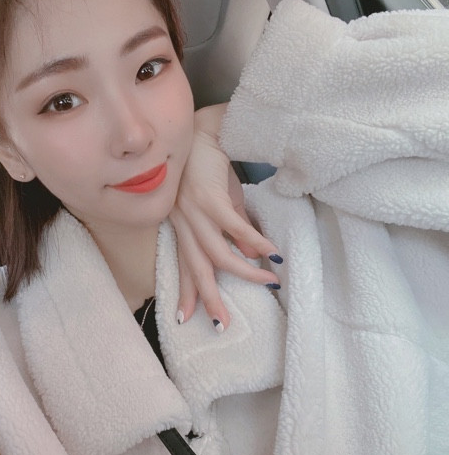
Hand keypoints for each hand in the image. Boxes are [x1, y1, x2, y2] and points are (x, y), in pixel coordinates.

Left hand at [169, 103, 281, 330]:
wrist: (205, 131)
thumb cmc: (210, 167)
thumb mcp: (220, 203)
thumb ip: (232, 230)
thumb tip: (251, 256)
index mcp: (182, 225)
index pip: (184, 264)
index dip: (187, 292)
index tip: (189, 318)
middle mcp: (183, 223)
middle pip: (196, 268)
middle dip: (208, 298)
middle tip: (222, 324)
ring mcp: (194, 212)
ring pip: (216, 254)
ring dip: (244, 272)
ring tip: (269, 281)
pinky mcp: (209, 198)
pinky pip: (233, 226)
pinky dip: (253, 241)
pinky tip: (271, 253)